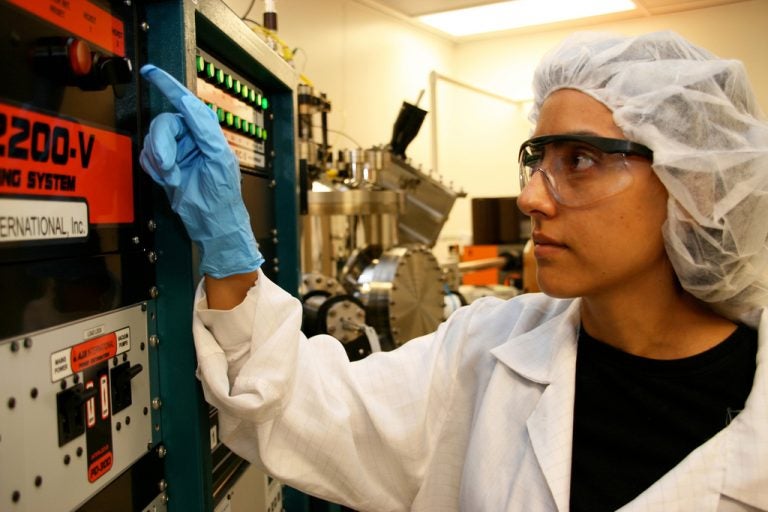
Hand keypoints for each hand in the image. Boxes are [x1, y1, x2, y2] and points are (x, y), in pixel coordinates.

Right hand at [139, 64, 263, 277]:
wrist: (212, 223)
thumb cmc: (223, 196)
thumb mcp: (219, 160)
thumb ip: (205, 130)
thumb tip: (192, 105)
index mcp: (207, 132)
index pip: (186, 102)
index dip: (168, 85)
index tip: (151, 72)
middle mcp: (191, 138)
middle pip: (164, 123)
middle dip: (162, 144)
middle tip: (167, 165)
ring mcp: (177, 151)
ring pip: (153, 140)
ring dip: (159, 160)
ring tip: (173, 177)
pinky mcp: (164, 165)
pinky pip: (147, 156)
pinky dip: (154, 168)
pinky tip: (168, 179)